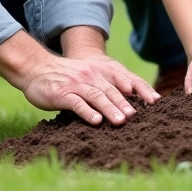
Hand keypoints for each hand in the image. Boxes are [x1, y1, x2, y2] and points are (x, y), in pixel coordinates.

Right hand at [0, 31, 157, 125]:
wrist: (37, 69)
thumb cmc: (66, 76)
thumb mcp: (88, 75)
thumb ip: (105, 86)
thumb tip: (129, 103)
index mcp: (100, 70)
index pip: (124, 79)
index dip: (140, 90)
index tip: (154, 101)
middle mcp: (91, 75)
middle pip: (112, 90)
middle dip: (125, 103)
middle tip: (137, 117)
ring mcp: (77, 84)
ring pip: (97, 96)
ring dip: (110, 109)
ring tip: (120, 121)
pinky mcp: (62, 94)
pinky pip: (77, 103)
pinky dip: (87, 112)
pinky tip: (95, 121)